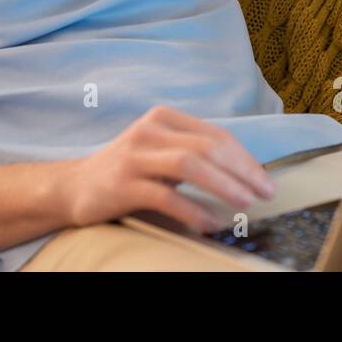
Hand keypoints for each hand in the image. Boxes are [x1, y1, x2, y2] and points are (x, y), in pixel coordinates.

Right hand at [63, 105, 276, 234]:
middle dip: (242, 171)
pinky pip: (165, 195)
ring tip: (245, 205)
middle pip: (208, 146)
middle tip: (265, 194)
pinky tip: (209, 223)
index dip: (245, 158)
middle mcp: (149, 130)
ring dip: (223, 185)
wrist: (75, 186)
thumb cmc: (128, 172)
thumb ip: (194, 154)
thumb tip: (245, 175)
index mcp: (164, 118)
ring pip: (190, 164)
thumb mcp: (161, 153)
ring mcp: (135, 155)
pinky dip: (192, 210)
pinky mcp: (123, 183)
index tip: (266, 180)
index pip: (215, 135)